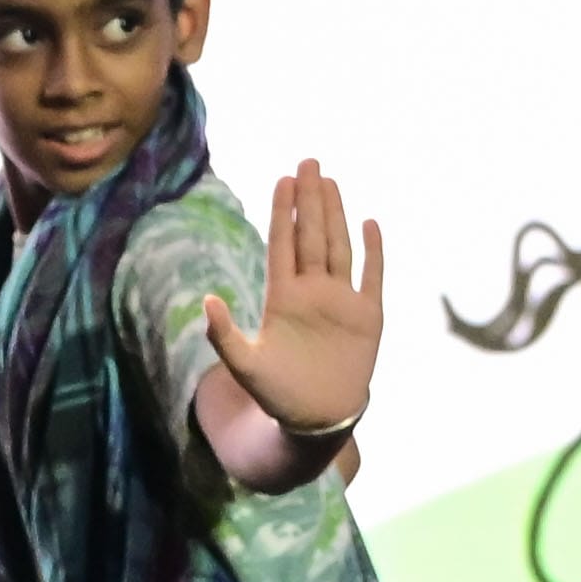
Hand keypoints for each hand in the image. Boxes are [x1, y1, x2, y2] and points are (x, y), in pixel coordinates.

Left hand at [197, 157, 383, 439]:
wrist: (315, 420)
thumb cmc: (277, 395)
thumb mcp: (245, 365)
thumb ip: (225, 334)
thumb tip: (205, 300)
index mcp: (283, 298)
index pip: (283, 244)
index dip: (285, 212)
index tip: (284, 179)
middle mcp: (313, 292)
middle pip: (312, 236)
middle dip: (311, 199)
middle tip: (309, 161)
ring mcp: (342, 301)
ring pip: (339, 247)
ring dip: (337, 215)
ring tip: (332, 181)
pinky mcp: (368, 317)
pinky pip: (372, 277)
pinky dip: (374, 251)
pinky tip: (371, 223)